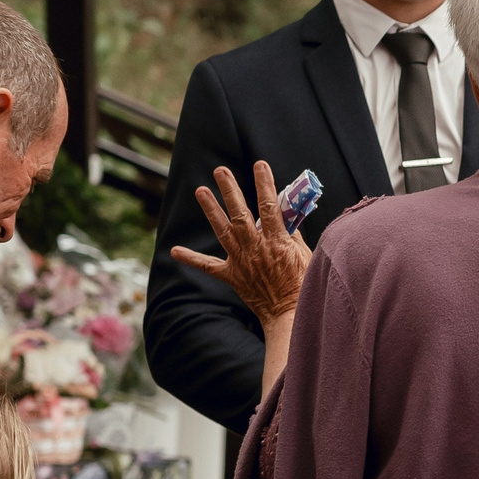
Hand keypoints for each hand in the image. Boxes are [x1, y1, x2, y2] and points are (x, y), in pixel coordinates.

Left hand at [172, 163, 312, 326]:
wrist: (288, 314)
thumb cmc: (302, 286)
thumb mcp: (304, 256)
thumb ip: (292, 236)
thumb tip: (285, 219)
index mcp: (276, 241)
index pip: (270, 206)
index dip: (264, 183)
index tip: (259, 165)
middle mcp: (255, 248)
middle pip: (240, 213)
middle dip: (230, 190)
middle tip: (220, 171)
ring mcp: (241, 261)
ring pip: (223, 231)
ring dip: (211, 210)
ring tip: (201, 190)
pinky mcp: (232, 276)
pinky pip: (209, 266)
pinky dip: (191, 258)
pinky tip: (174, 250)